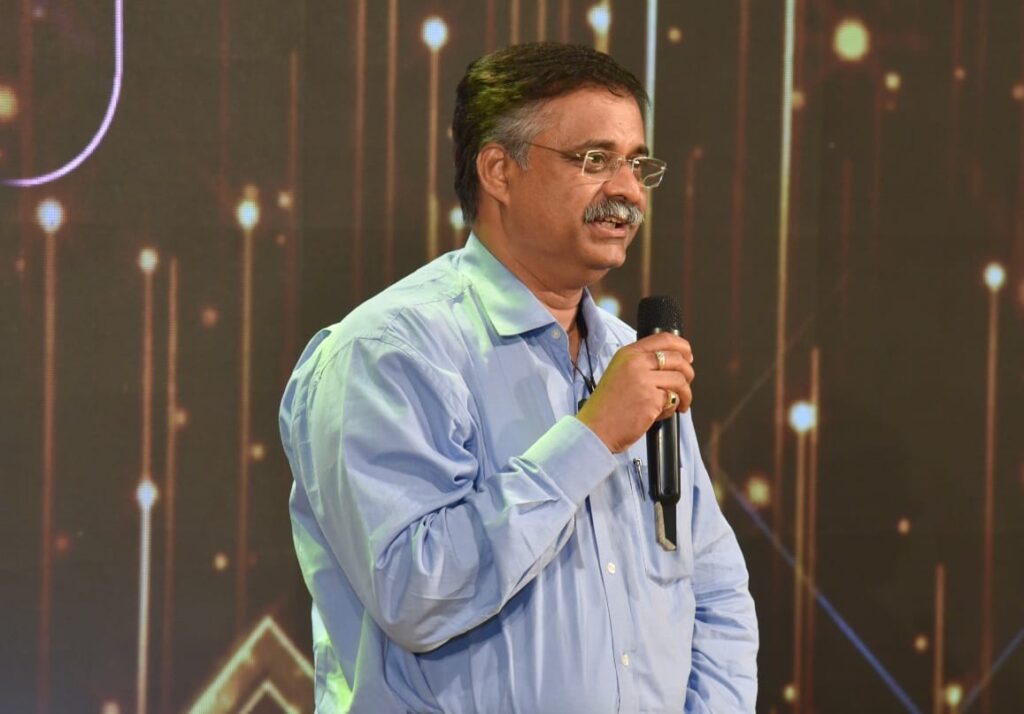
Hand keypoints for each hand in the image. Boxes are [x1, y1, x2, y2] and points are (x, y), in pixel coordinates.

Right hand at [576, 332, 694, 452]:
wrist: (596, 429)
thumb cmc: (608, 406)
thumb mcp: (619, 373)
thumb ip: (642, 364)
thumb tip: (673, 362)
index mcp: (628, 354)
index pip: (663, 339)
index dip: (682, 346)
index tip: (688, 356)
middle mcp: (636, 363)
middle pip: (677, 359)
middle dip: (688, 374)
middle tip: (685, 385)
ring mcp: (644, 381)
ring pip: (680, 380)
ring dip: (685, 394)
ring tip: (679, 404)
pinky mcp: (651, 399)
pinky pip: (673, 400)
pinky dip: (672, 409)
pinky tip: (661, 414)